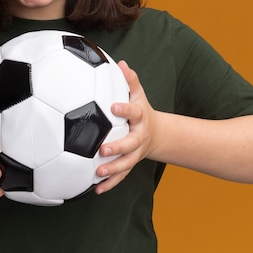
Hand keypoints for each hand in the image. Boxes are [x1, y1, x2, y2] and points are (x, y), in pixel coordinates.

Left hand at [94, 60, 157, 194]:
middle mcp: (139, 137)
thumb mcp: (138, 94)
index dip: (125, 110)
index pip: (134, 112)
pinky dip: (109, 184)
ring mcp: (135, 153)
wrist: (156, 134)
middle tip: (102, 150)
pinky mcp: (130, 165)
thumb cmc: (140, 110)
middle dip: (117, 148)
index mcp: (140, 118)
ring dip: (112, 170)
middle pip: (130, 144)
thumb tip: (121, 63)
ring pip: (126, 164)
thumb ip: (130, 81)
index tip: (113, 107)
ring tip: (97, 173)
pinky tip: (95, 189)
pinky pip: (120, 176)